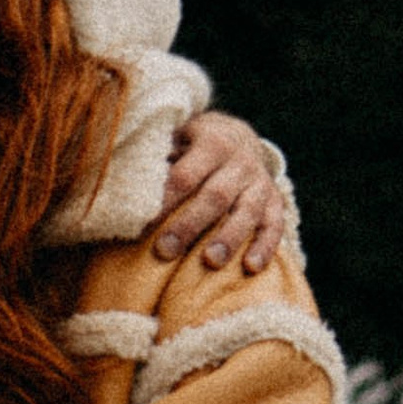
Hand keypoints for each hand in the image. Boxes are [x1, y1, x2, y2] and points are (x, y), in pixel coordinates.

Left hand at [158, 111, 281, 271]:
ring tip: (210, 262)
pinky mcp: (275, 201)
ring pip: (247, 211)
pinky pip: (274, 225)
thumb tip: (126, 190)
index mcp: (212, 143)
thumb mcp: (177, 140)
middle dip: (190, 224)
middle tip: (165, 250)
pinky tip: (251, 267)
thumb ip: (159, 160)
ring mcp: (261, 182)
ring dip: (228, 238)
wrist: (240, 136)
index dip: (165, 200)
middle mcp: (240, 161)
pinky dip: (265, 246)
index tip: (143, 224)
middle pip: (215, 196)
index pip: (185, 175)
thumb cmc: (194, 146)